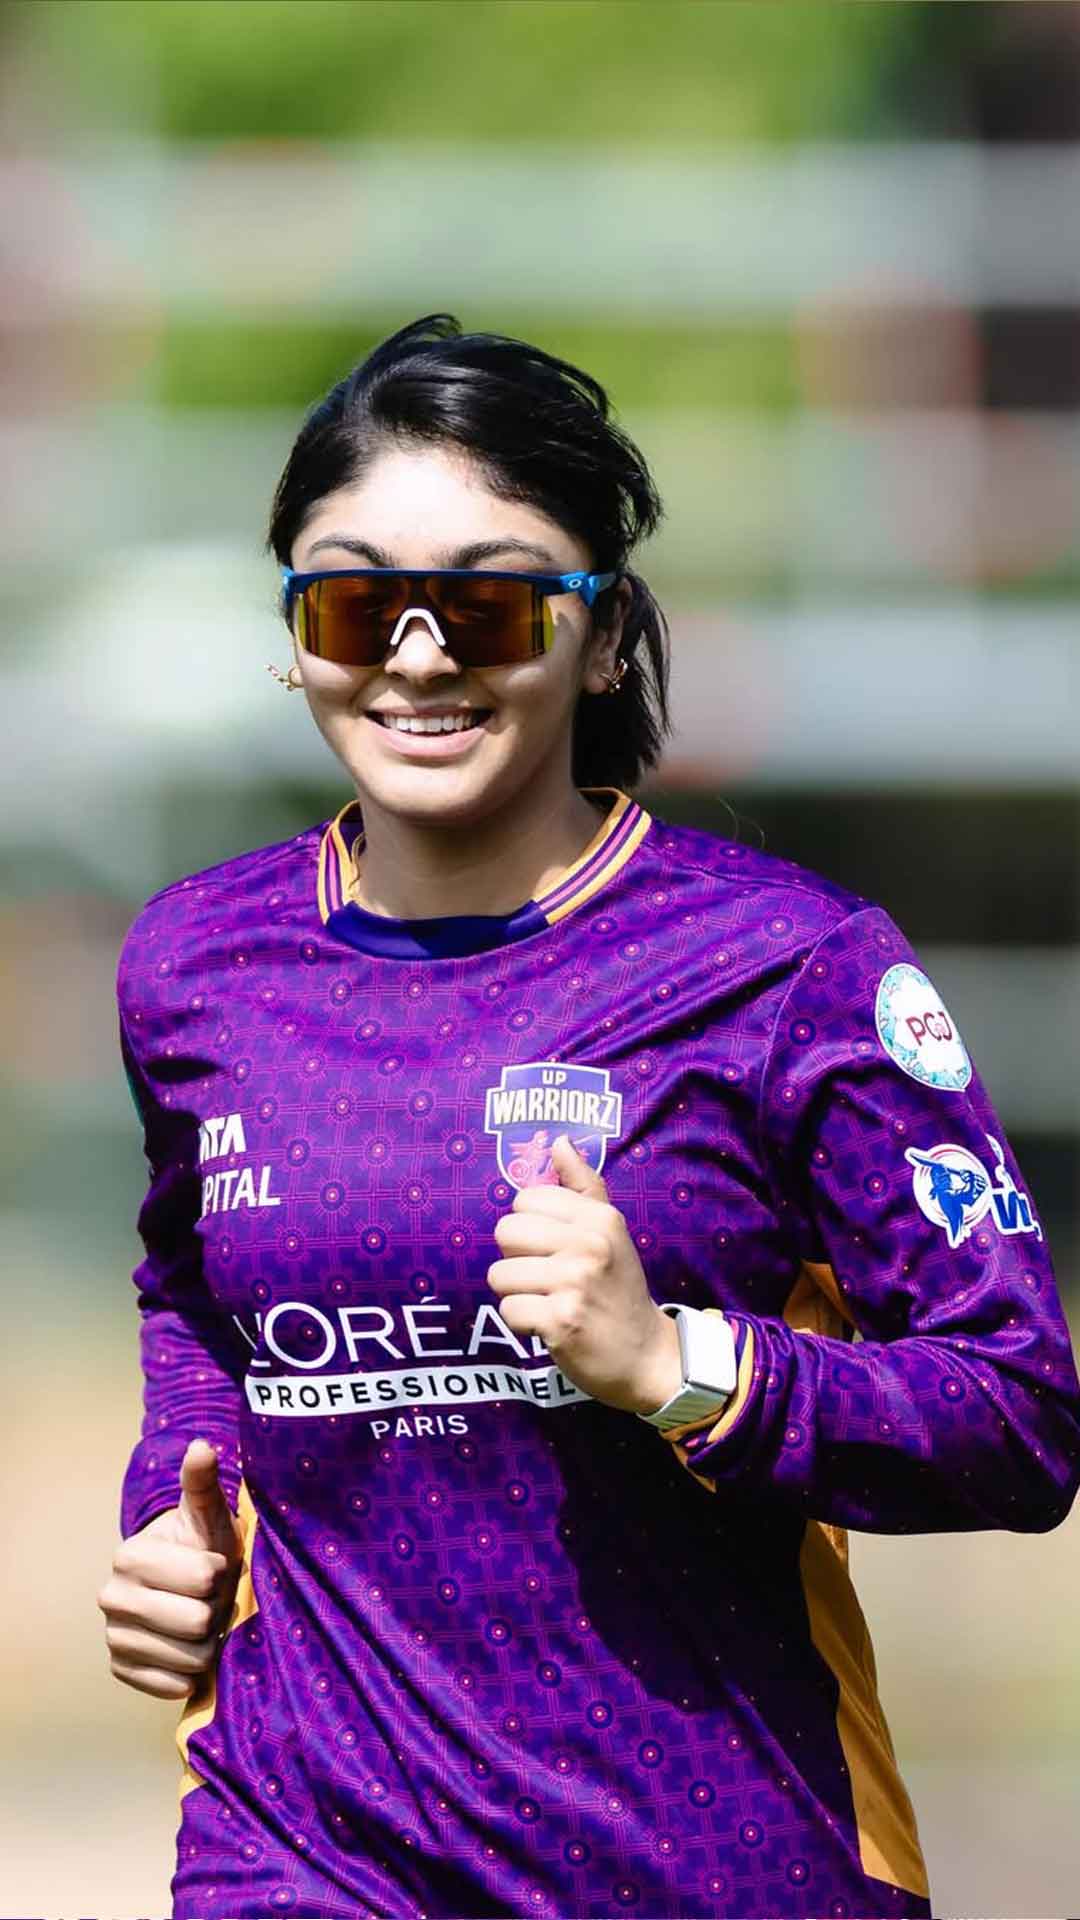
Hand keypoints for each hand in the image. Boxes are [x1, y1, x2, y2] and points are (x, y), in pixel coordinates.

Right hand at [98, 1439, 243, 1699]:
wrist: (187, 1585)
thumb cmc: (204, 1545)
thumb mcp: (209, 1513)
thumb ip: (203, 1482)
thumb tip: (202, 1446)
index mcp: (129, 1555)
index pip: (203, 1578)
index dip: (221, 1572)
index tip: (215, 1565)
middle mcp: (111, 1596)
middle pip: (198, 1622)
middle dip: (216, 1610)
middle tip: (212, 1597)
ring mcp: (114, 1636)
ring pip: (191, 1658)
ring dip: (209, 1642)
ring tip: (203, 1620)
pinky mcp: (122, 1670)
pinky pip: (173, 1685)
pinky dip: (192, 1672)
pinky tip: (190, 1649)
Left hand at [488, 1135, 681, 1415]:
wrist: (647, 1355)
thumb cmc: (620, 1287)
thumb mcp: (610, 1231)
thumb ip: (583, 1186)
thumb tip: (559, 1142)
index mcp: (599, 1218)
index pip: (525, 1200)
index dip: (530, 1226)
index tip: (554, 1248)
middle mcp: (588, 1245)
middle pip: (505, 1233)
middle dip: (517, 1259)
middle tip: (547, 1278)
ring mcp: (574, 1283)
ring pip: (500, 1275)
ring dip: (518, 1294)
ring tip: (549, 1302)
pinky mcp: (560, 1322)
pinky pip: (508, 1311)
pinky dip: (522, 1324)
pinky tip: (549, 1326)